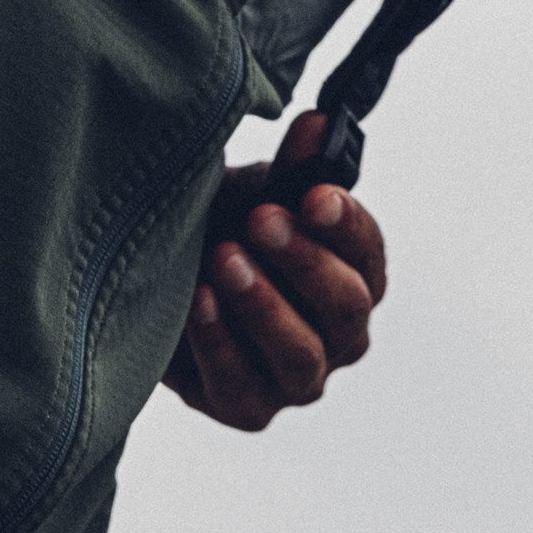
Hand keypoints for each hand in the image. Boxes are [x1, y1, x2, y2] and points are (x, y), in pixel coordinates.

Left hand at [165, 111, 390, 429]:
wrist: (163, 282)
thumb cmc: (228, 233)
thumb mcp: (261, 193)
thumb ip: (295, 166)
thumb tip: (317, 124)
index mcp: (356, 276)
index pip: (370, 255)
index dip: (346, 225)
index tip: (315, 195)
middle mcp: (340, 335)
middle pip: (347, 308)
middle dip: (305, 261)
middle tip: (262, 219)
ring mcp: (297, 379)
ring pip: (300, 355)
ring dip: (264, 306)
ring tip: (226, 259)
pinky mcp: (247, 408)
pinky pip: (240, 385)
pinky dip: (220, 342)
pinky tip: (198, 300)